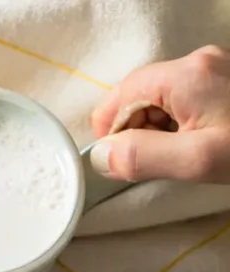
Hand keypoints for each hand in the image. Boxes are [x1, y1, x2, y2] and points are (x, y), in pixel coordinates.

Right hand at [90, 45, 229, 182]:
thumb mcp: (199, 161)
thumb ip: (143, 157)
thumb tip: (100, 157)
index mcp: (185, 75)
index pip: (118, 98)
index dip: (111, 134)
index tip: (123, 164)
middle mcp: (198, 62)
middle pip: (139, 97)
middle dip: (137, 133)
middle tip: (160, 164)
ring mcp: (216, 70)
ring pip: (161, 101)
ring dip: (159, 133)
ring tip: (185, 158)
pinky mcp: (228, 83)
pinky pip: (185, 102)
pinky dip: (180, 127)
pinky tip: (200, 146)